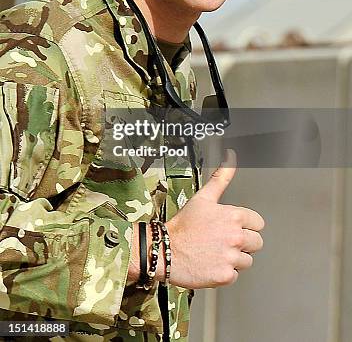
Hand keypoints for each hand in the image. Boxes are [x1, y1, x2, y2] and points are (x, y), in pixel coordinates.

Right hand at [164, 149, 264, 288]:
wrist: (164, 250)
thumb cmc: (183, 224)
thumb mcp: (203, 197)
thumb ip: (222, 177)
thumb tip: (232, 156)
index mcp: (233, 216)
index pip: (258, 223)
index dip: (244, 225)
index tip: (231, 227)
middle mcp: (236, 236)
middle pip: (256, 243)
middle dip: (243, 243)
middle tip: (223, 241)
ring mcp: (231, 257)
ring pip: (247, 260)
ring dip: (234, 258)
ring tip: (215, 252)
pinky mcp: (225, 276)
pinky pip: (235, 275)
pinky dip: (224, 273)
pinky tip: (211, 264)